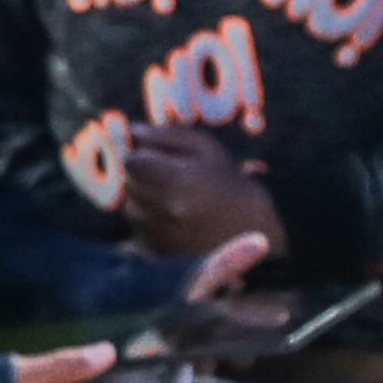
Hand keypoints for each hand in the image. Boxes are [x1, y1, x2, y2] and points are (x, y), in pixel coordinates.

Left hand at [118, 126, 282, 261]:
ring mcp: (162, 234)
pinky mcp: (159, 252)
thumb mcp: (206, 148)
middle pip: (129, 184)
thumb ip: (167, 135)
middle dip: (140, 176)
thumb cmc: (229, 182)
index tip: (151, 156)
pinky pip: (138, 229)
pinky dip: (149, 220)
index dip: (139, 155)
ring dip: (142, 199)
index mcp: (179, 181)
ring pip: (131, 207)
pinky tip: (174, 218)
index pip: (133, 162)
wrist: (253, 230)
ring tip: (174, 198)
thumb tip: (133, 131)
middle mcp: (167, 211)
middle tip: (165, 176)